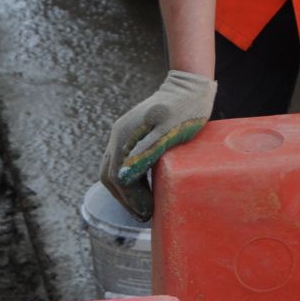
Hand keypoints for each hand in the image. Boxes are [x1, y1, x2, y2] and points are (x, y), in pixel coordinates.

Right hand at [101, 70, 215, 220]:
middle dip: (125, 200)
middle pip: (110, 177)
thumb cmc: (185, 109)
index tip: (148, 212)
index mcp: (124, 137)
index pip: (118, 178)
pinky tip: (145, 189)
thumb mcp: (169, 131)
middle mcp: (118, 136)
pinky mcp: (132, 135)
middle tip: (144, 215)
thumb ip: (147, 152)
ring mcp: (123, 134)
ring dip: (126, 192)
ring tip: (145, 207)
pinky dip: (130, 180)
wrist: (189, 85)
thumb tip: (123, 177)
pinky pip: (122, 163)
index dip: (131, 200)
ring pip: (114, 171)